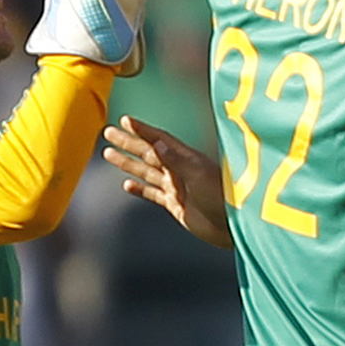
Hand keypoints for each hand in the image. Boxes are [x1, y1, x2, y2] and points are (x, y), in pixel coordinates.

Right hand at [102, 115, 231, 248]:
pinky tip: (126, 185)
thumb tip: (157, 144)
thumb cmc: (224, 197)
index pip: (159, 139)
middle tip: (108, 133)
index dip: (142, 130)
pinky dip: (139, 188)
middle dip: (128, 143)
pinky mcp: (176, 205)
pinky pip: (153, 193)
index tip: (125, 120)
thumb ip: (177, 161)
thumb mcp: (200, 176)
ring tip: (109, 154)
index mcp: (186, 159)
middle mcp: (180, 170)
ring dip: (128, 162)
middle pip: (148, 152)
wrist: (236, 225)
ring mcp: (177, 187)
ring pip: (146, 171)